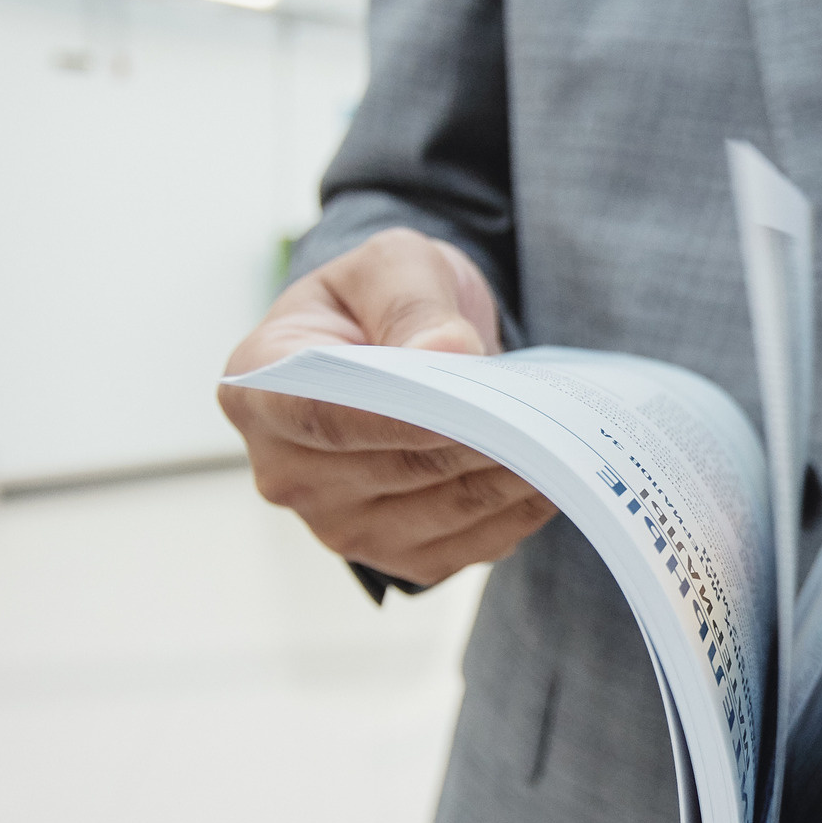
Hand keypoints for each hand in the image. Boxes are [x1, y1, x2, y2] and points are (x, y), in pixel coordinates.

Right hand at [219, 228, 557, 586]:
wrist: (393, 344)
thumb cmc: (378, 299)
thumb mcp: (392, 265)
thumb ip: (412, 302)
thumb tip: (447, 352)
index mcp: (257, 390)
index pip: (323, 416)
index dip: (397, 416)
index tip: (468, 399)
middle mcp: (285, 472)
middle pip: (396, 468)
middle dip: (479, 438)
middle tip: (549, 415)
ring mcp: (339, 525)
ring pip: (443, 511)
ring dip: (511, 477)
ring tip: (564, 438)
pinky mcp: (396, 557)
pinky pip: (469, 545)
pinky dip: (517, 510)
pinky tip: (551, 473)